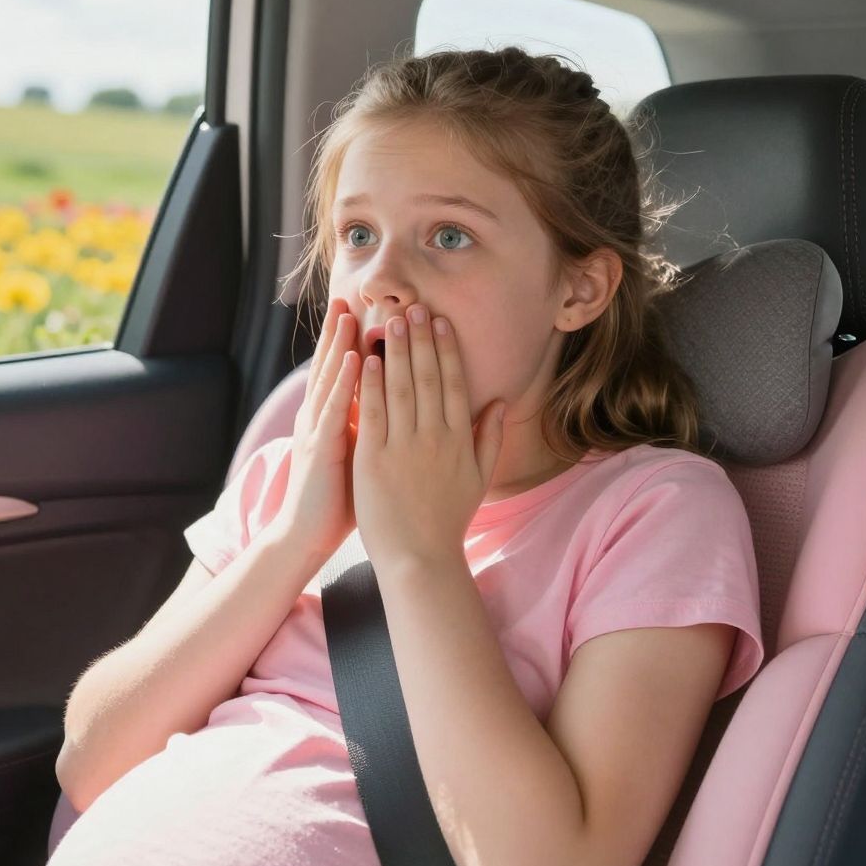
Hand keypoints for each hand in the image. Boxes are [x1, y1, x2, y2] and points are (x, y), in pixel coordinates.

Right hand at [266, 298, 359, 565]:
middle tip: (348, 296)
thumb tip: (392, 407)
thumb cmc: (340, 498)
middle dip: (340, 332)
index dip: (351, 341)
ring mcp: (317, 430)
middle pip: (332, 367)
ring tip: (350, 313)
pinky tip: (356, 358)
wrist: (309, 533)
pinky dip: (346, 381)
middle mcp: (320, 418)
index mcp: (331, 419)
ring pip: (331, 379)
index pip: (343, 373)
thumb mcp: (358, 454)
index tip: (368, 311)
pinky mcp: (322, 448)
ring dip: (341, 344)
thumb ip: (370, 427)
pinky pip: (335, 408)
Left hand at [352, 304, 504, 569]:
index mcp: (458, 439)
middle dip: (418, 339)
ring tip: (389, 321)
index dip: (444, 349)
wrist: (419, 558)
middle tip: (412, 306)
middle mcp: (434, 437)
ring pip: (399, 388)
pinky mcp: (374, 459)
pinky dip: (370, 384)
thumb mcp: (478, 479)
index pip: (452, 383)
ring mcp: (403, 447)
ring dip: (394, 351)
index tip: (438, 321)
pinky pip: (372, 413)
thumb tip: (499, 402)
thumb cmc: (447, 521)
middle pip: (426, 377)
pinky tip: (366, 359)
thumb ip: (489, 438)